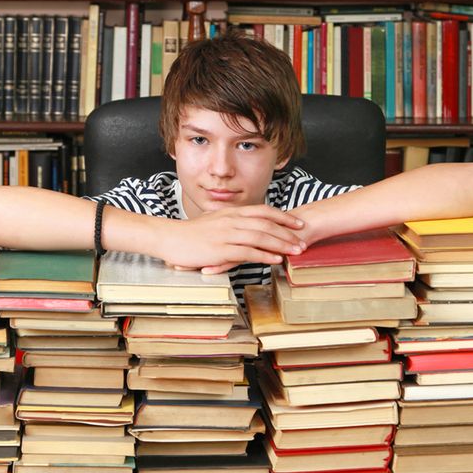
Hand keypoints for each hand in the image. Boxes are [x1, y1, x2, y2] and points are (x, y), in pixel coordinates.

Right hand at [154, 205, 305, 272]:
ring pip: (261, 237)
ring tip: (296, 252)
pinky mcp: (221, 249)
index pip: (264, 211)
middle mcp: (232, 220)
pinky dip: (264, 255)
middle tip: (304, 241)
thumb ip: (230, 221)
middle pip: (267, 224)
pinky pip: (248, 251)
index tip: (298, 223)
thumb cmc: (190, 233)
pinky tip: (276, 260)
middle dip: (288, 233)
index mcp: (232, 213)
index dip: (283, 217)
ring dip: (282, 244)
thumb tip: (245, 224)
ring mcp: (227, 234)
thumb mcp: (213, 220)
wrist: (169, 238)